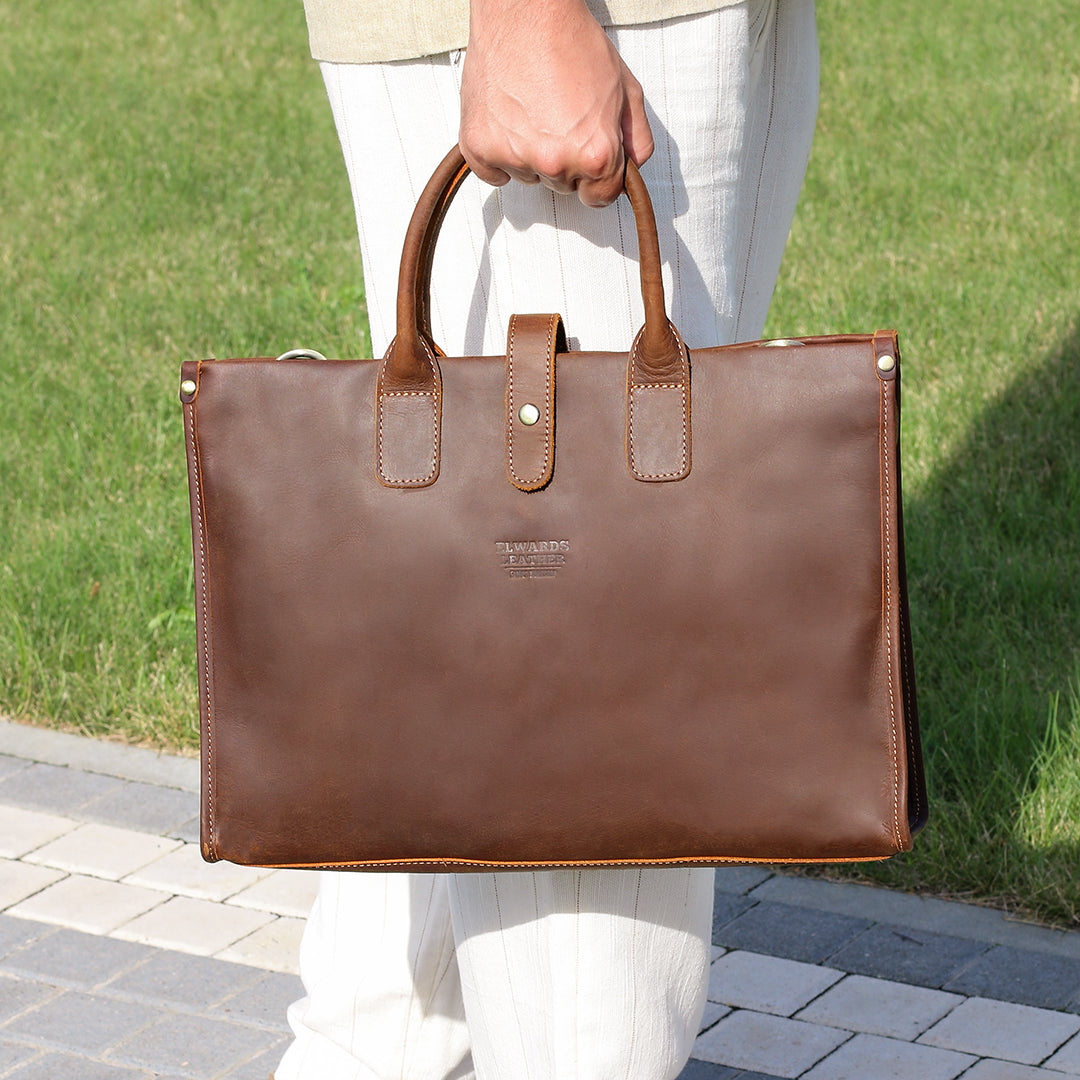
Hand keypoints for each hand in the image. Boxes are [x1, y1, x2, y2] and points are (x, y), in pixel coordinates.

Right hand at [459, 0, 653, 207]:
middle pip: (563, 186)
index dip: (599, 180)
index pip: (599, 198)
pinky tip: (510, 121)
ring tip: (534, 110)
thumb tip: (634, 165)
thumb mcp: (625, 87)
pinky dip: (500, 154)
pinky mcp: (480, 148)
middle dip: (566, 160)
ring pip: (529, 177)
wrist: (524, 11)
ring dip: (533, 155)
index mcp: (594, 154)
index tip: (592, 164)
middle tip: (560, 117)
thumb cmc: (570, 40)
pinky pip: (494, 174)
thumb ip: (636, 137)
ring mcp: (514, 157)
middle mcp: (554, 162)